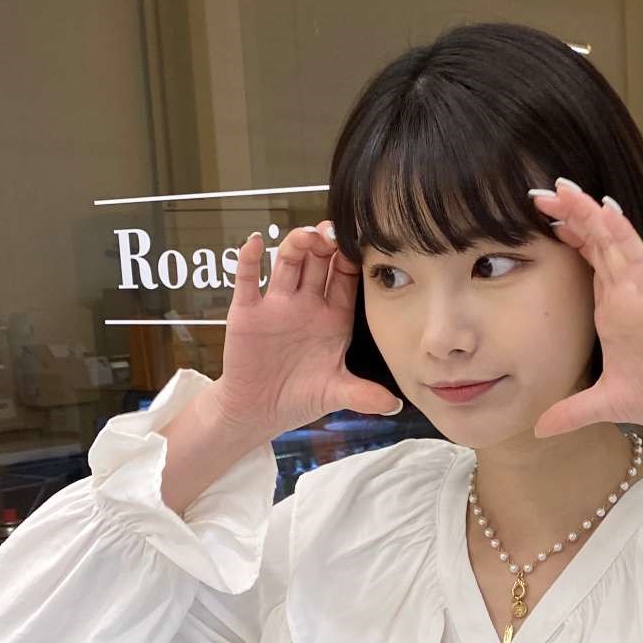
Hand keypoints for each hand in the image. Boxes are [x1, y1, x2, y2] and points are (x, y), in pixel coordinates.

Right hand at [214, 221, 402, 441]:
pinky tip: (255, 243)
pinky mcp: (247, 311)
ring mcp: (277, 304)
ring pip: (288, 262)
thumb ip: (363, 396)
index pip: (345, 277)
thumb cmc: (300, 398)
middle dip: (326, 243)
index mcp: (333, 317)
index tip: (360, 242)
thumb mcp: (335, 394)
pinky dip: (249, 259)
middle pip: (318, 261)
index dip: (352, 259)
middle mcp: (307, 304)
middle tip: (334, 230)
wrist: (258, 411)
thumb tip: (395, 406)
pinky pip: (247, 279)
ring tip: (307, 235)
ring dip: (296, 244)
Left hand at [528, 178, 642, 438]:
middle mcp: (625, 292)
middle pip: (594, 241)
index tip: (535, 218)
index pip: (587, 261)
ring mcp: (640, 290)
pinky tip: (602, 210)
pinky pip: (636, 255)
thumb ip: (572, 411)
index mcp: (613, 309)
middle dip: (568, 215)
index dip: (566, 237)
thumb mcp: (605, 403)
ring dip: (587, 213)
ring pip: (612, 240)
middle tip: (538, 191)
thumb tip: (539, 428)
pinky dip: (620, 231)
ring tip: (563, 188)